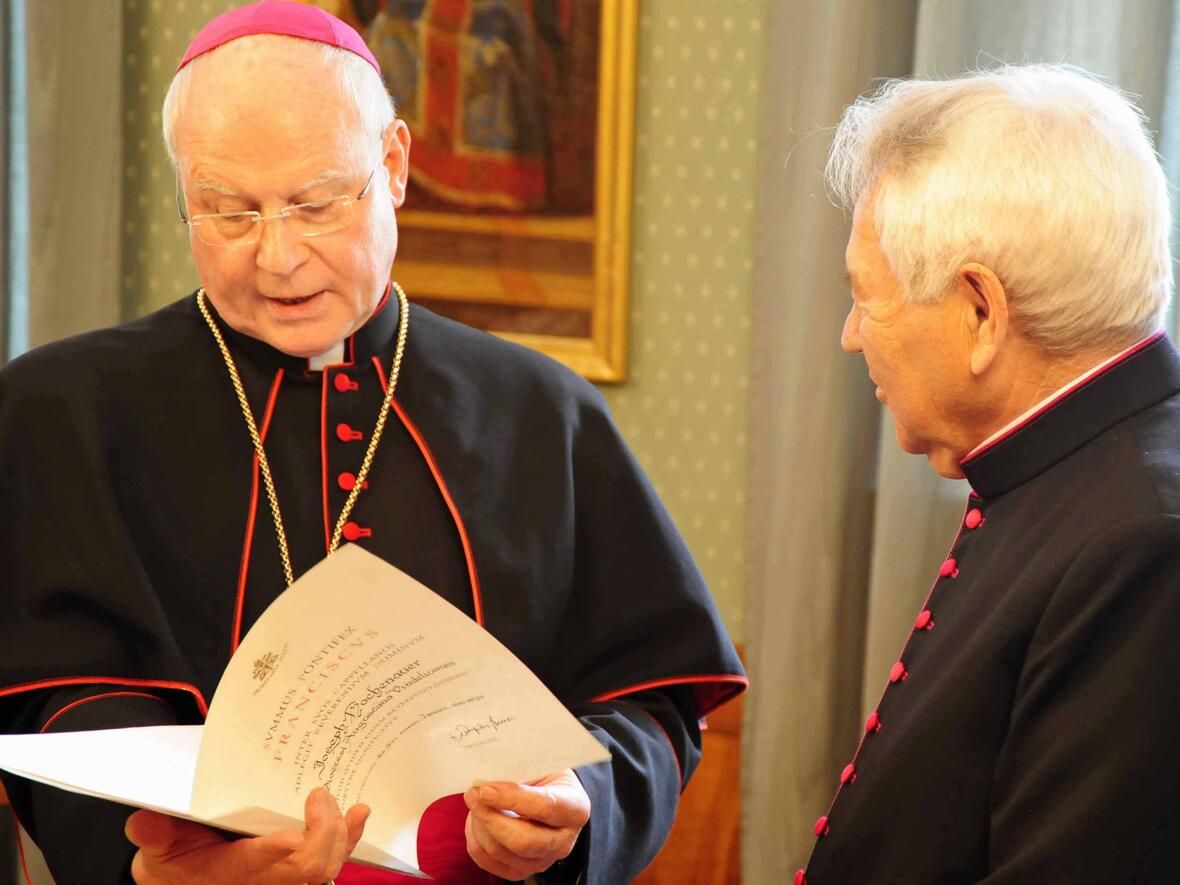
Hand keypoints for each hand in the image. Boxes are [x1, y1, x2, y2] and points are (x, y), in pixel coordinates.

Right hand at [125, 787, 369, 883]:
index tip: (289, 836)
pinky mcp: (300, 870)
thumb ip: (154, 835)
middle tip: (318, 795)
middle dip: (321, 832)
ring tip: (347, 805)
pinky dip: (350, 838)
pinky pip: (333, 860)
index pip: (255, 865)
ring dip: (342, 836)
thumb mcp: (156, 850)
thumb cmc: (175, 860)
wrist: (185, 878)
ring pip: (326, 867)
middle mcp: (264, 879)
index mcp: (228, 871)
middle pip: (307, 868)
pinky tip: (359, 814)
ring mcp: (285, 877)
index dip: (274, 853)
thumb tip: (145, 821)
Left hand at [463, 769, 589, 880]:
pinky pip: (488, 861)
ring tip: (474, 802)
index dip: (512, 798)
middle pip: (522, 840)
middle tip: (473, 795)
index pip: (544, 807)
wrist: (551, 794)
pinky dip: (475, 839)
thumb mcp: (540, 766)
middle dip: (490, 818)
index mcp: (575, 809)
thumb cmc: (545, 776)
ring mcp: (542, 861)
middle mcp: (563, 841)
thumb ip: (518, 772)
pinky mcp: (520, 871)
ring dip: (479, 825)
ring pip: (501, 851)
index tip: (486, 789)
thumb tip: (485, 782)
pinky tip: (476, 819)